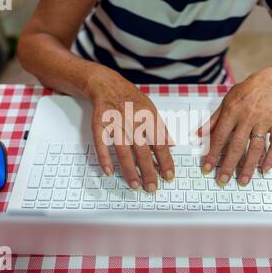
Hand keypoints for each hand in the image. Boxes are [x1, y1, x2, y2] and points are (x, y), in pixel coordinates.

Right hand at [86, 67, 174, 192]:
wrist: (107, 84)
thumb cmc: (131, 98)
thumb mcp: (151, 109)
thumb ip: (161, 128)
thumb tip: (171, 145)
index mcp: (147, 118)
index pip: (160, 143)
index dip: (165, 161)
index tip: (169, 176)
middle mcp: (132, 121)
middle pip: (142, 150)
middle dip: (148, 171)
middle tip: (152, 188)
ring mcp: (115, 123)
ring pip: (123, 151)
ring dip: (129, 170)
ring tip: (135, 185)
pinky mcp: (100, 125)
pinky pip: (102, 145)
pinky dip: (105, 159)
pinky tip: (109, 172)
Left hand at [198, 69, 271, 185]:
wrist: (266, 82)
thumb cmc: (243, 93)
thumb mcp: (224, 103)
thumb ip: (212, 121)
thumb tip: (196, 135)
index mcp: (232, 112)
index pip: (219, 137)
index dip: (212, 153)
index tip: (207, 168)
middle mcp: (247, 117)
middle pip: (237, 145)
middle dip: (229, 165)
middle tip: (223, 180)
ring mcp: (263, 121)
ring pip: (256, 147)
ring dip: (249, 166)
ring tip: (244, 180)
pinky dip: (271, 157)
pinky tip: (264, 169)